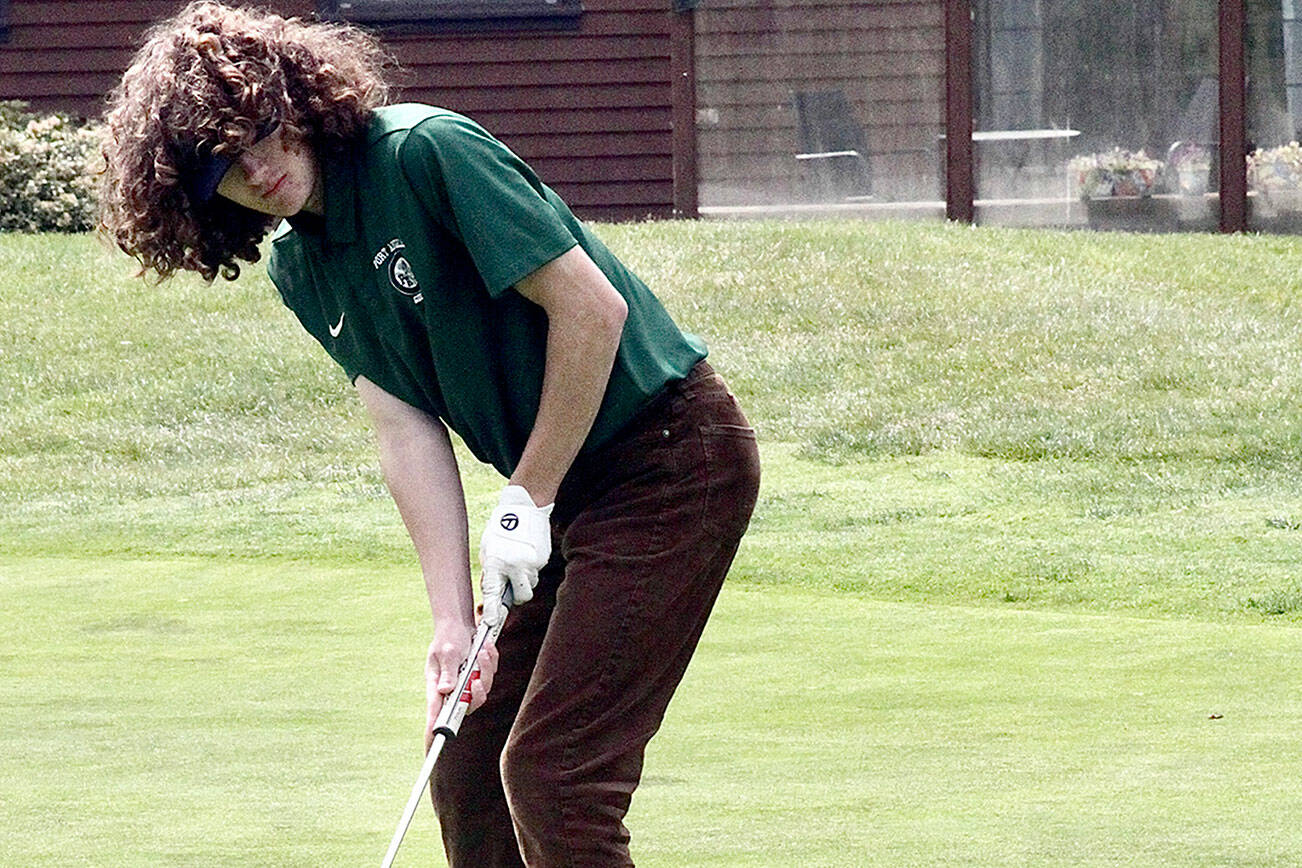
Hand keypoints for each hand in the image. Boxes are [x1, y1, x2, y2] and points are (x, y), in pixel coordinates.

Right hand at [424, 619, 497, 752]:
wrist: (459, 622)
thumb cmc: (448, 636)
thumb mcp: (447, 652)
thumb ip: (448, 671)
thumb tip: (445, 691)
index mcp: (436, 684)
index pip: (435, 710)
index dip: (434, 727)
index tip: (432, 743)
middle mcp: (451, 687)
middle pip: (466, 705)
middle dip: (476, 692)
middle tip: (476, 679)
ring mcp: (465, 682)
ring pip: (482, 690)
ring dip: (486, 670)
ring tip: (483, 651)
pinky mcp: (477, 674)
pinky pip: (489, 676)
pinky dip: (491, 662)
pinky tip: (486, 647)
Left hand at [479, 485, 552, 625]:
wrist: (523, 508)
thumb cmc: (500, 528)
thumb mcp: (488, 549)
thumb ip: (490, 570)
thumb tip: (492, 589)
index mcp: (496, 563)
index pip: (493, 594)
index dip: (492, 611)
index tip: (490, 623)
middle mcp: (515, 566)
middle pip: (521, 597)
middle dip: (517, 596)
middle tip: (511, 585)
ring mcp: (531, 563)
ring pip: (530, 584)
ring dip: (524, 579)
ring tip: (518, 561)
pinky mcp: (542, 558)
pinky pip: (536, 572)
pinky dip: (531, 568)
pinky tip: (526, 553)